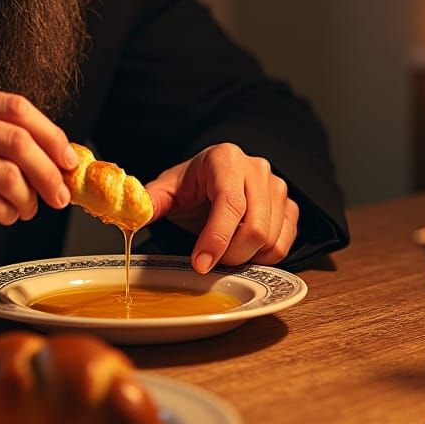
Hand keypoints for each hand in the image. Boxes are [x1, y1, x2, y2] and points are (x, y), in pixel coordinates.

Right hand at [0, 84, 77, 262]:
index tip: (68, 158)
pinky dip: (7, 213)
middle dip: (49, 171)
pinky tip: (3, 215)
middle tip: (60, 193)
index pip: (15, 107)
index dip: (50, 134)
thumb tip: (53, 153)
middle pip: (18, 140)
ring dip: (28, 198)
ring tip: (26, 209)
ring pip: (9, 174)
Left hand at [144, 143, 298, 272]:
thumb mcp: (168, 189)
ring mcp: (278, 187)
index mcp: (225, 159)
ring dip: (246, 257)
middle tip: (208, 260)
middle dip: (229, 254)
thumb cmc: (191, 186)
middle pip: (255, 227)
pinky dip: (264, 257)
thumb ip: (151, 201)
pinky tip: (244, 249)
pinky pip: (285, 244)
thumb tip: (133, 214)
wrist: (212, 179)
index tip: (199, 264)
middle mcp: (257, 169)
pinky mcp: (290, 206)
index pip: (230, 203)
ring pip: (271, 240)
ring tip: (224, 249)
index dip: (216, 238)